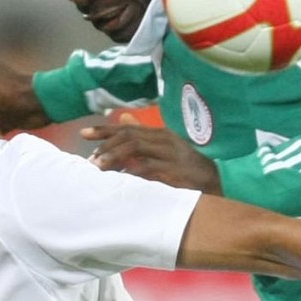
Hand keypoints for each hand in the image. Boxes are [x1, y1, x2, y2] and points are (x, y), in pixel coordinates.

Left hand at [81, 113, 222, 194]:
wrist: (216, 180)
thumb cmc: (186, 166)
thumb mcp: (164, 148)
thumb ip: (143, 136)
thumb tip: (123, 120)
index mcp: (159, 133)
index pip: (127, 127)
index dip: (104, 130)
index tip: (84, 134)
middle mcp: (164, 139)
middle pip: (128, 135)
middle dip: (105, 144)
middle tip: (90, 158)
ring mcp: (170, 153)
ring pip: (135, 148)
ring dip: (114, 156)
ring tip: (99, 165)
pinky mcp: (174, 169)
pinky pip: (148, 167)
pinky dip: (132, 171)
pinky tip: (120, 177)